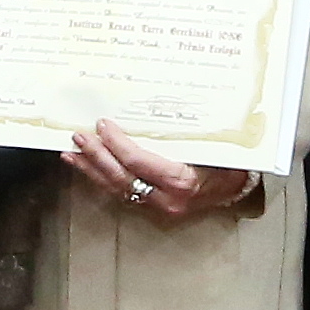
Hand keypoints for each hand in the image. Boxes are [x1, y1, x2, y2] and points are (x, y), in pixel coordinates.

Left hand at [64, 120, 247, 222]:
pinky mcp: (154, 208)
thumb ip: (183, 132)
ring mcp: (160, 207)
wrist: (239, 189)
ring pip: (117, 189)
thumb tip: (156, 101)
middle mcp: (167, 199)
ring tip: (70, 153)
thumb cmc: (227, 161)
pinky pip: (123, 194)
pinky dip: (102, 179)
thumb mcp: (211, 144)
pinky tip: (87, 167)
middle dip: (97, 156)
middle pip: (122, 178)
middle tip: (78, 136)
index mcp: (181, 180)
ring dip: (92, 170)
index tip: (103, 125)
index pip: (138, 162)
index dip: (116, 143)